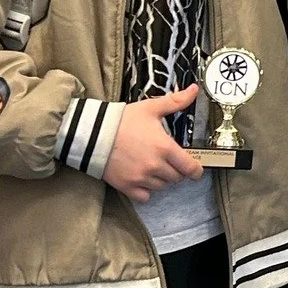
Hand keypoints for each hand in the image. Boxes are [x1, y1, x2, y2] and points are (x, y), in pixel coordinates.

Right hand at [103, 87, 203, 201]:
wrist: (91, 134)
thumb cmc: (122, 120)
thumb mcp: (150, 108)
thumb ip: (175, 101)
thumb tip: (194, 90)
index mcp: (164, 148)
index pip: (189, 167)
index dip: (195, 170)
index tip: (195, 170)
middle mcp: (155, 166)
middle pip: (176, 178)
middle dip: (176, 171)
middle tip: (169, 161)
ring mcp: (140, 178)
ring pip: (161, 187)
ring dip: (161, 179)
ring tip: (154, 166)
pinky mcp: (126, 186)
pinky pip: (145, 197)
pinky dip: (146, 190)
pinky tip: (142, 178)